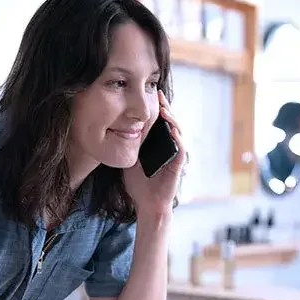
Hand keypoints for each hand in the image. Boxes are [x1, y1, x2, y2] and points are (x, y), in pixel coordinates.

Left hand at [124, 91, 187, 216]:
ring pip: (178, 132)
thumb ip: (129, 144)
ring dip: (172, 120)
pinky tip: (171, 130)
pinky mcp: (178, 166)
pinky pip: (181, 149)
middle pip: (171, 123)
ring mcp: (175, 156)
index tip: (151, 94)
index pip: (160, 122)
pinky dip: (178, 139)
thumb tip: (118, 127)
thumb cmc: (139, 184)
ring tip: (163, 109)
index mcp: (158, 145)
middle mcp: (169, 147)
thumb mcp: (130, 158)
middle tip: (159, 95)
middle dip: (166, 108)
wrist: (146, 204)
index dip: (157, 108)